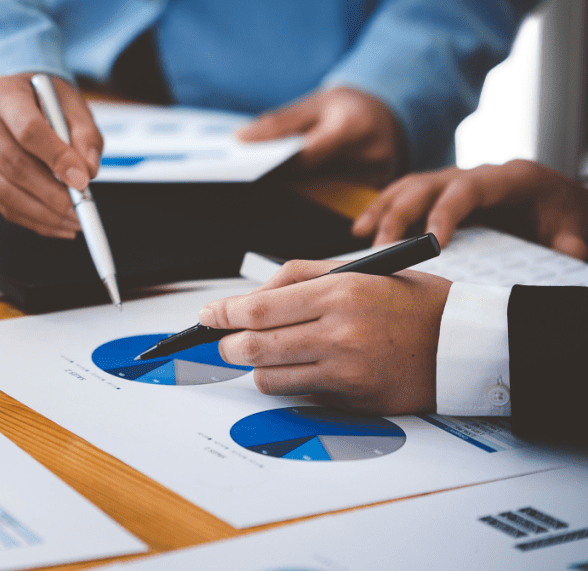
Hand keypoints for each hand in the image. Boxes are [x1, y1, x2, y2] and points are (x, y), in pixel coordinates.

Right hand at [0, 73, 102, 237]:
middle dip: (51, 193)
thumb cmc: (42, 99)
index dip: (56, 158)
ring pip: (4, 190)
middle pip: (13, 164)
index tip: (81, 180)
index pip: (28, 130)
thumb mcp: (70, 103)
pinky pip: (1, 203)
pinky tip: (55, 222)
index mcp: (3, 92)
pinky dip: (31, 219)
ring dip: (42, 213)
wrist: (10, 98)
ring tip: (72, 220)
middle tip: (79, 208)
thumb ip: (85, 134)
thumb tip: (87, 171)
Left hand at [200, 259, 452, 414]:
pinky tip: (303, 368)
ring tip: (265, 354)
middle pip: (253, 348)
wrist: (465, 343)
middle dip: (227, 344)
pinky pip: (301, 395)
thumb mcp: (358, 270)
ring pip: (269, 378)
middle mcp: (339, 334)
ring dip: (257, 367)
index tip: (207, 315)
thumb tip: (250, 297)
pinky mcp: (355, 401)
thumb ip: (300, 277)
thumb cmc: (411, 300)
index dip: (222, 314)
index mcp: (338, 294)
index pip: (257, 309)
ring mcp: (347, 373)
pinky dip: (291, 383)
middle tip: (224, 340)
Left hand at [237, 86, 403, 183]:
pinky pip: (337, 199)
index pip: (306, 157)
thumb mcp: (313, 104)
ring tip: (278, 178)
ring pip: (323, 193)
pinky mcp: (377, 192)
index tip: (252, 167)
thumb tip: (242, 138)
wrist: (385, 114)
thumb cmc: (344, 108)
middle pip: (313, 179)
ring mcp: (377, 177)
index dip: (277, 165)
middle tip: (256, 175)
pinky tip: (302, 186)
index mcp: (353, 128)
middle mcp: (371, 156)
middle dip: (283, 177)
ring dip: (298, 188)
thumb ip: (278, 123)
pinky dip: (316, 193)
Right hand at [351, 159, 587, 258]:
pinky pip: (406, 194)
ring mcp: (457, 180)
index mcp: (511, 177)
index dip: (447, 212)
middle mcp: (477, 172)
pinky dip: (382, 209)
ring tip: (363, 236)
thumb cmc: (564, 215)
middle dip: (401, 214)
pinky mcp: (443, 193)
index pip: (469, 189)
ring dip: (384, 210)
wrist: (561, 205)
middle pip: (428, 184)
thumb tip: (571, 251)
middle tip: (382, 247)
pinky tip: (362, 230)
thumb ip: (572, 240)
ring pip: (411, 186)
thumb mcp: (574, 226)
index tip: (433, 243)